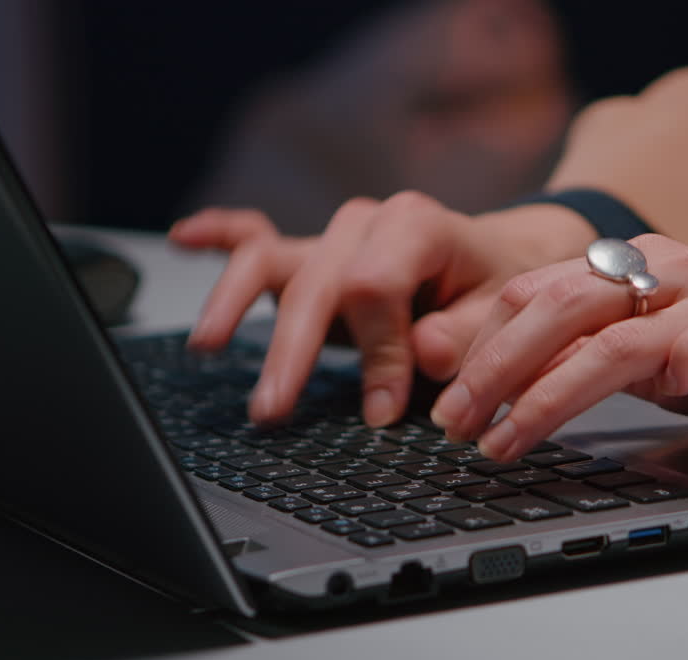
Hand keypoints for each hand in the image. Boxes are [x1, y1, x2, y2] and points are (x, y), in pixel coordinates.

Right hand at [169, 193, 595, 425]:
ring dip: (235, 305)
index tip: (385, 409)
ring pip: (272, 262)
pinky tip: (185, 240)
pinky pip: (259, 239)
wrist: (501, 259)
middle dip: (293, 350)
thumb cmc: (499, 289)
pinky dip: (220, 237)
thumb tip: (421, 354)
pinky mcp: (314, 256)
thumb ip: (465, 336)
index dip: (376, 353)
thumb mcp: (502, 315)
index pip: (374, 289)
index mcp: (417, 225)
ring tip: (207, 347)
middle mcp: (366, 223)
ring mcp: (333, 236)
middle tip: (272, 409)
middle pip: (316, 283)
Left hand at [431, 235, 687, 459]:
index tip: (439, 388)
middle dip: (489, 364)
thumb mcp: (666, 355)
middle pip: (556, 301)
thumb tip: (516, 381)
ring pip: (602, 331)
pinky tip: (609, 418)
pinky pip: (681, 349)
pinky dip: (637, 379)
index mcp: (644, 266)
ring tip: (498, 439)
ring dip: (538, 390)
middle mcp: (671, 266)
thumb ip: (601, 353)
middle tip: (448, 420)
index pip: (540, 287)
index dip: (480, 336)